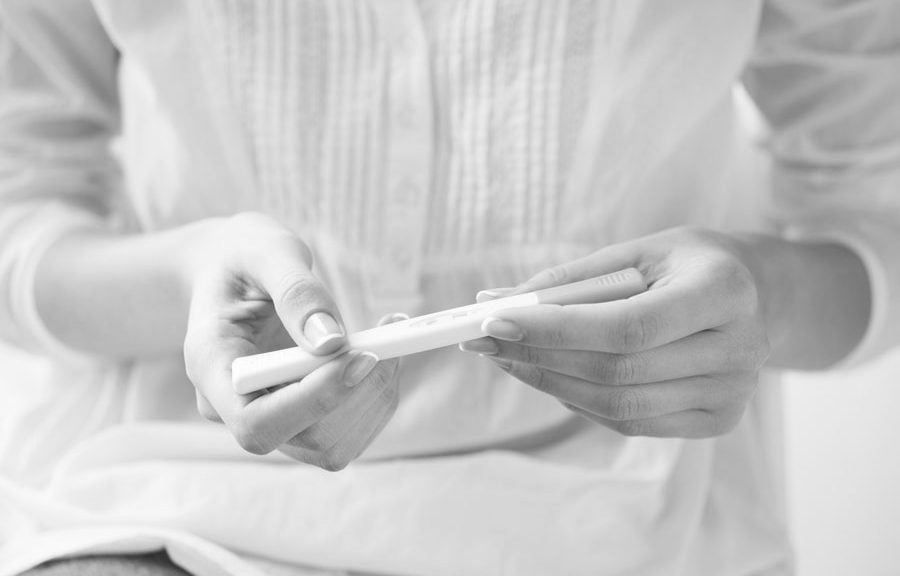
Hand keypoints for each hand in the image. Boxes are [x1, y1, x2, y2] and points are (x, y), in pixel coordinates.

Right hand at [181, 212, 399, 469]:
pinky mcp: (298, 418)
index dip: (314, 401)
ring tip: (386, 336)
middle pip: (305, 439)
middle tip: (385, 335)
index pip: (255, 422)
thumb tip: (332, 343)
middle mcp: (233, 406)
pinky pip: (346, 430)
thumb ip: (297, 294)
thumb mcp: (267, 252)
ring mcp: (267, 416)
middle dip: (358, 392)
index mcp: (210, 366)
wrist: (235, 267)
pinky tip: (380, 351)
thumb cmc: (245, 254)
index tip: (361, 356)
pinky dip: (377, 394)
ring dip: (374, 395)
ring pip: (333, 445)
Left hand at [460, 227, 770, 437]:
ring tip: (508, 357)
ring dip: (550, 382)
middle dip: (538, 356)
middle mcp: (739, 349)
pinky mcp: (718, 421)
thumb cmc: (685, 264)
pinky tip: (550, 374)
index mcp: (724, 291)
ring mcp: (732, 394)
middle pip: (617, 372)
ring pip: (618, 406)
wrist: (754, 293)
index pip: (628, 326)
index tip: (496, 321)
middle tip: (484, 341)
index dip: (557, 330)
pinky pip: (631, 422)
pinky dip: (580, 400)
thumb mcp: (635, 252)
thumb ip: (571, 280)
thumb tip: (495, 301)